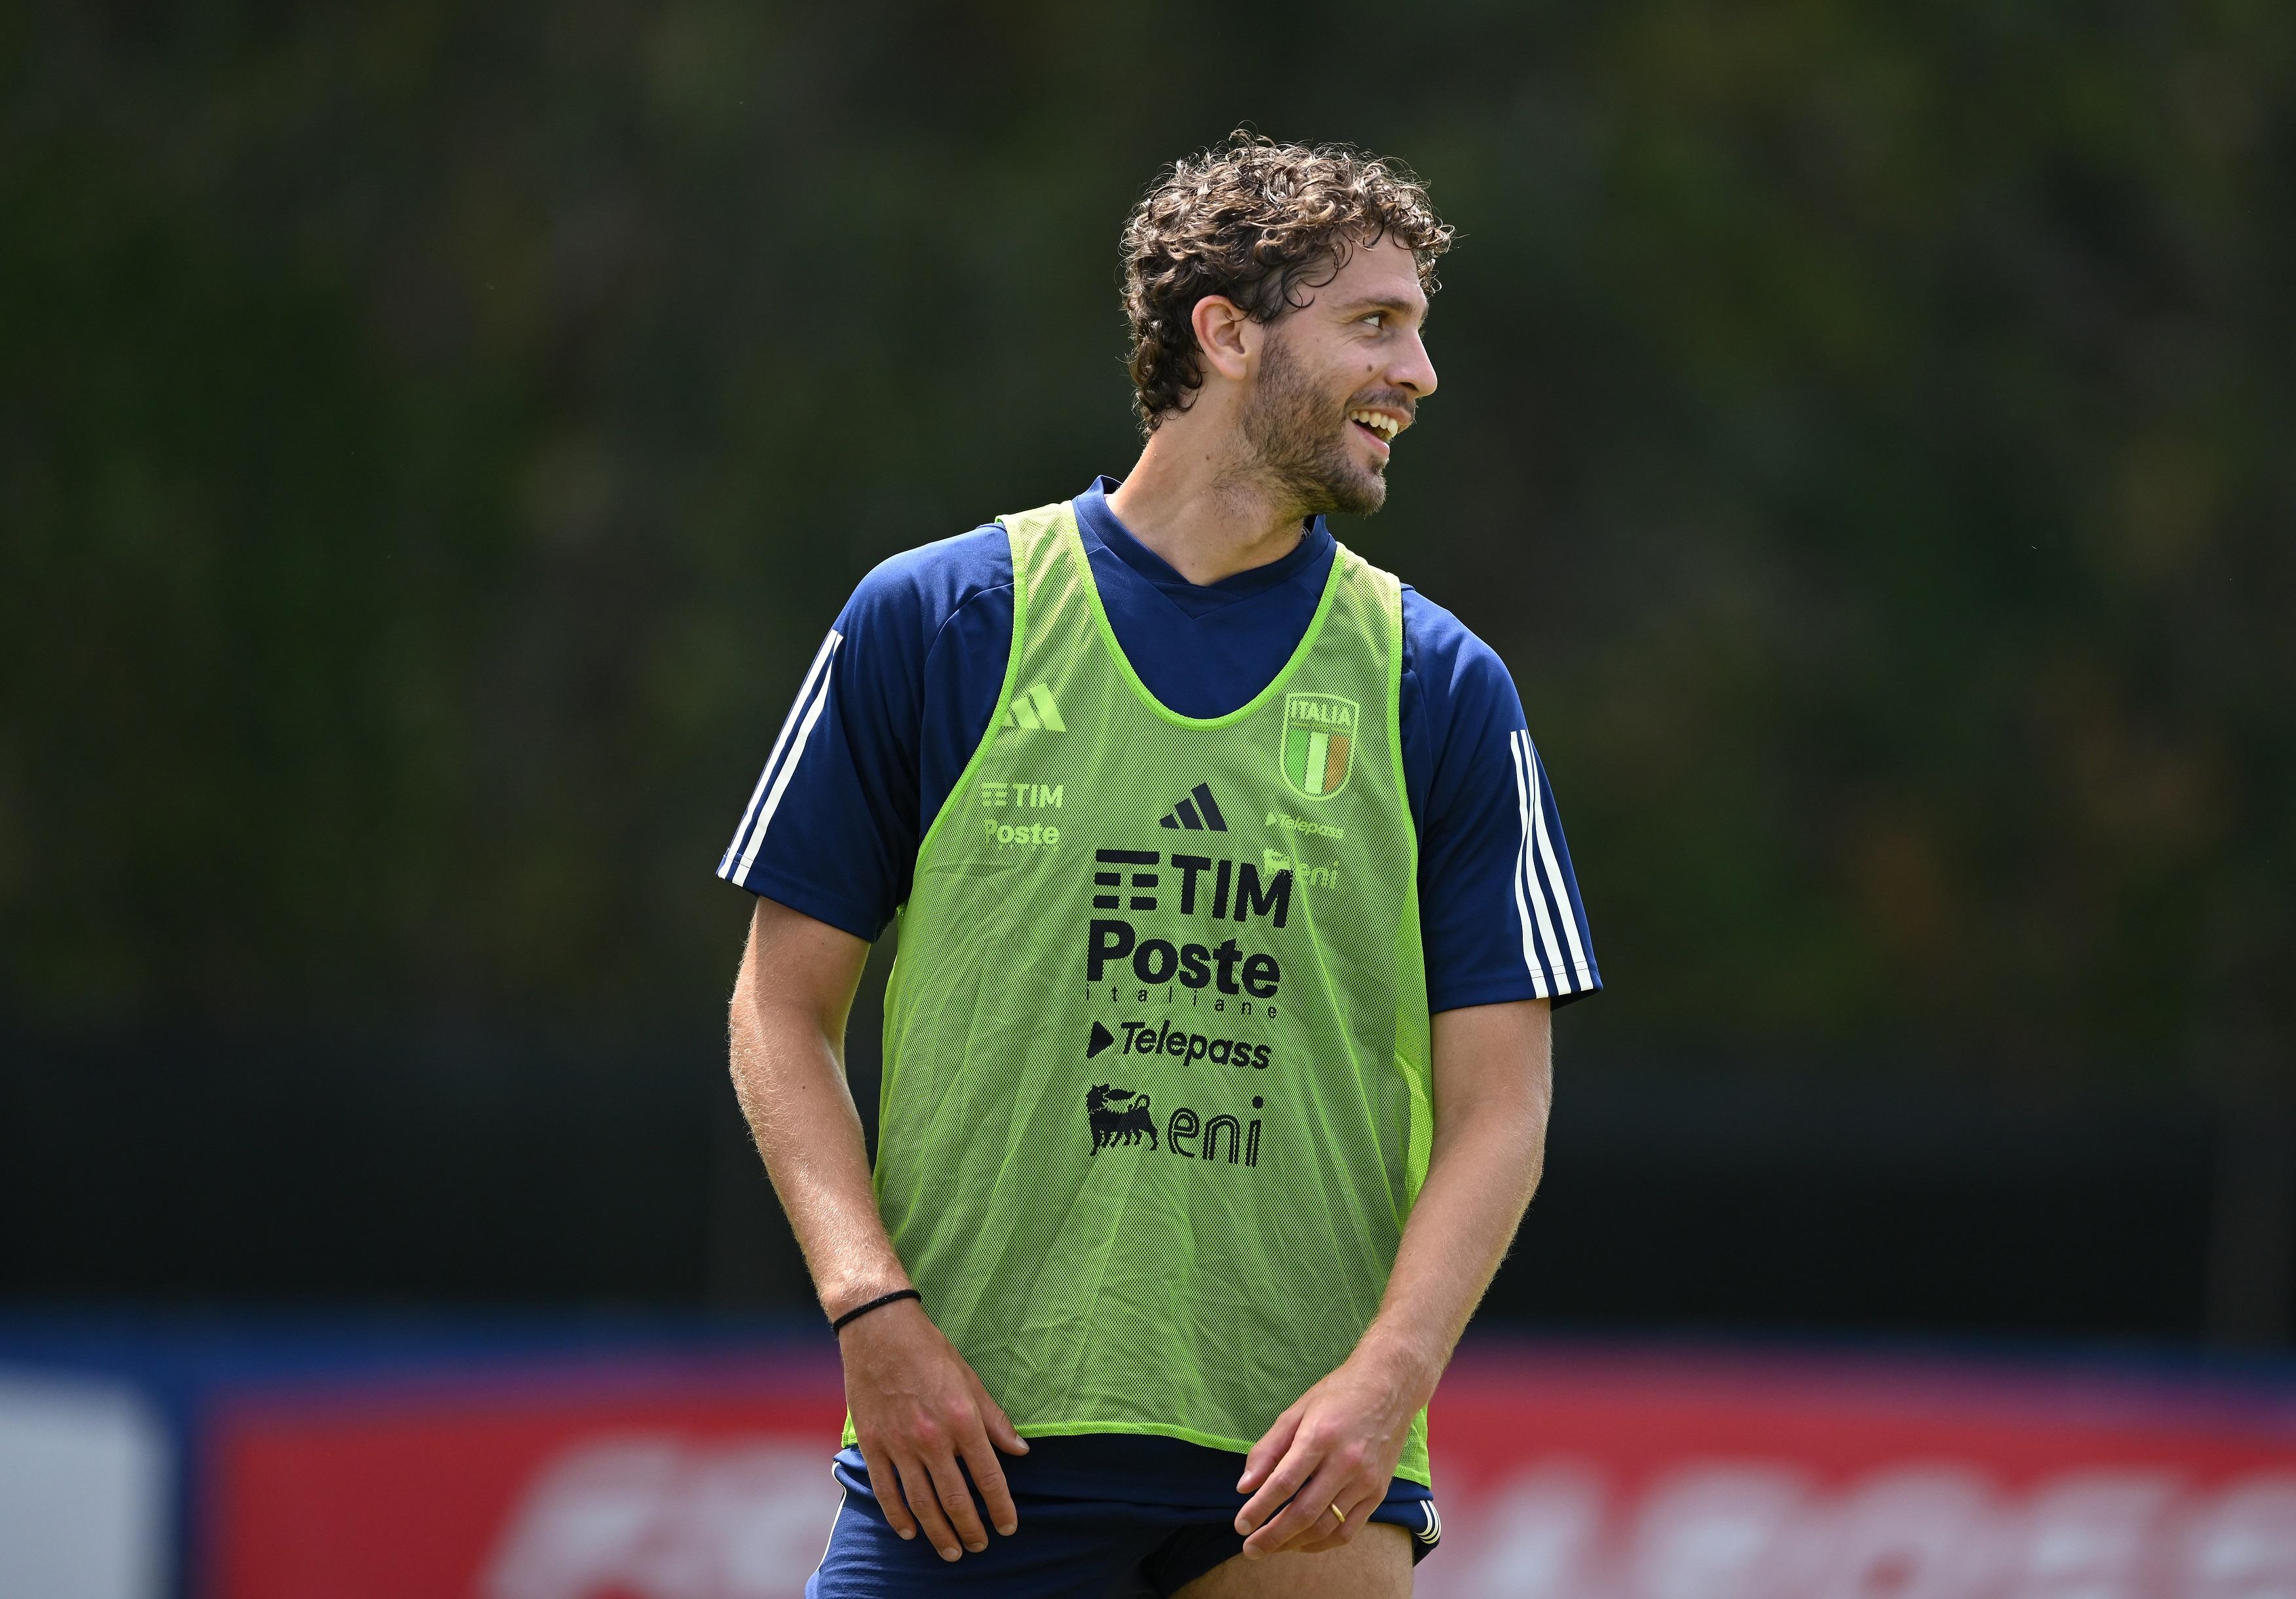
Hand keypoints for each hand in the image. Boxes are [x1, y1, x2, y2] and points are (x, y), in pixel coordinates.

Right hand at [839, 1297, 1028, 1560]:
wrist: (879, 1330)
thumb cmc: (929, 1351)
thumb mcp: (970, 1379)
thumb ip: (995, 1420)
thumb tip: (1020, 1450)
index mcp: (963, 1420)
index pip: (989, 1477)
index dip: (1001, 1508)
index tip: (1007, 1528)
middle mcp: (932, 1438)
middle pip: (955, 1498)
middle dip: (970, 1529)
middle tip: (978, 1547)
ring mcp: (899, 1444)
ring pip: (922, 1503)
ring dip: (938, 1532)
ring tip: (950, 1551)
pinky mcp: (873, 1443)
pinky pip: (886, 1490)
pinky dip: (898, 1516)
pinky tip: (909, 1531)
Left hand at [1232, 1347, 1424, 1557]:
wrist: (1390, 1386)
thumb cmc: (1337, 1395)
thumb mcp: (1296, 1411)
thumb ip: (1268, 1449)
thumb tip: (1245, 1487)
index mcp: (1320, 1437)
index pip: (1283, 1483)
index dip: (1259, 1508)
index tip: (1240, 1525)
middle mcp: (1345, 1462)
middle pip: (1304, 1512)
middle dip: (1273, 1536)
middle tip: (1250, 1549)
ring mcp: (1365, 1480)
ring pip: (1326, 1526)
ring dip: (1294, 1543)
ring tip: (1271, 1548)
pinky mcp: (1378, 1492)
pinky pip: (1348, 1530)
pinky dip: (1322, 1543)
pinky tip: (1302, 1542)